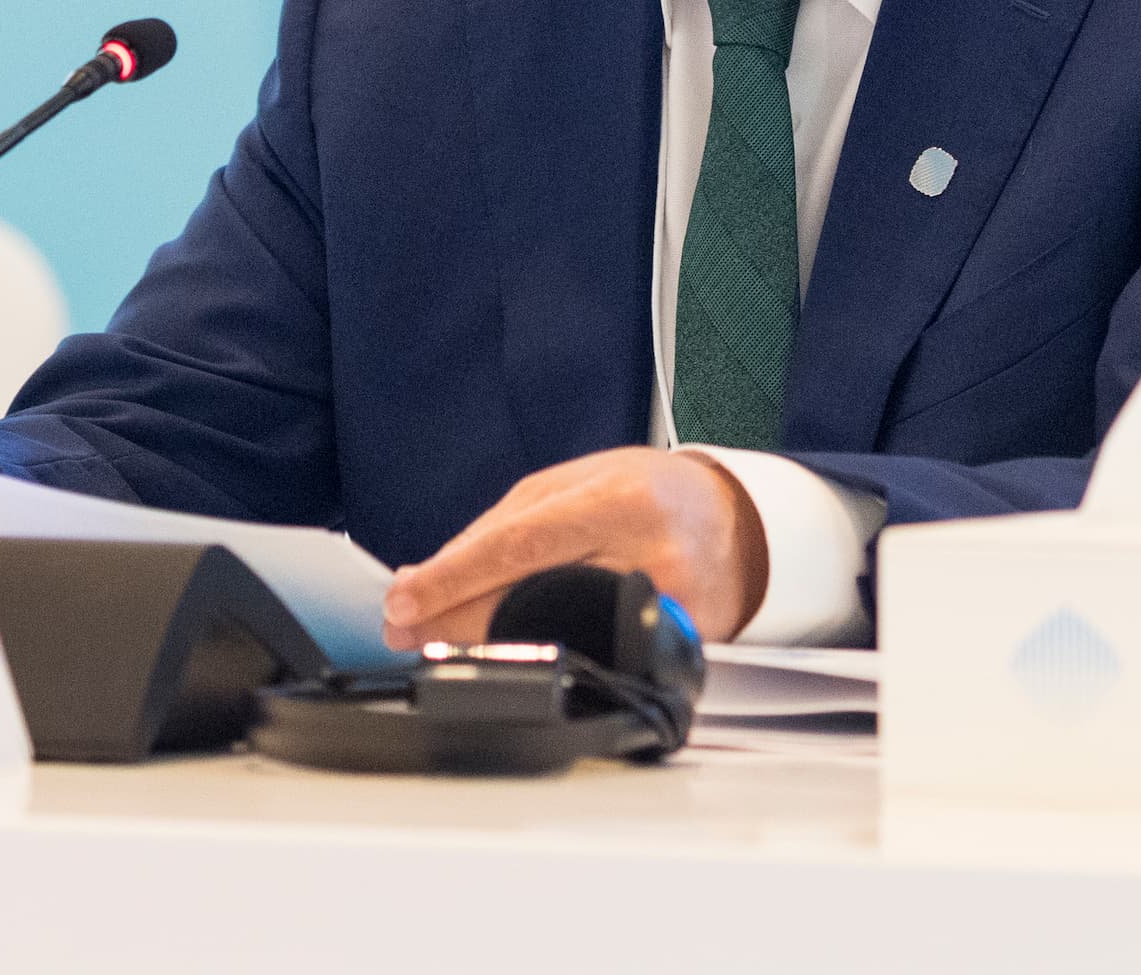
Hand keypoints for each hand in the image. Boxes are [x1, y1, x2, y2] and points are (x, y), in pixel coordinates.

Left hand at [381, 447, 767, 649]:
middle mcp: (647, 554)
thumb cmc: (652, 495)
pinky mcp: (674, 649)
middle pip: (528, 601)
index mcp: (619, 499)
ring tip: (440, 636)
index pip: (519, 544)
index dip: (453, 577)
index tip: (403, 599)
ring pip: (551, 639)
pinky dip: (536, 656)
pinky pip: (587, 659)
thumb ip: (504, 524)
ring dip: (484, 642)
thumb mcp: (578, 481)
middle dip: (452, 619)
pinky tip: (504, 650)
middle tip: (404, 626)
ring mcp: (664, 609)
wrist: (736, 526)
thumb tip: (429, 571)